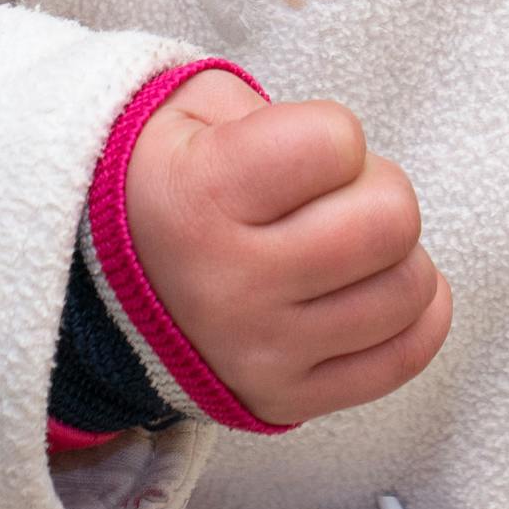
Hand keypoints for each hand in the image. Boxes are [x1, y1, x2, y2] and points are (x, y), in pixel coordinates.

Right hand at [121, 68, 452, 428]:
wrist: (95, 289)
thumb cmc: (167, 184)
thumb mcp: (190, 112)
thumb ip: (266, 108)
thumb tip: (340, 150)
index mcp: (198, 199)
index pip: (337, 142)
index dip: (332, 134)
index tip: (298, 150)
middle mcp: (229, 286)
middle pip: (391, 221)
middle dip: (377, 190)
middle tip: (333, 198)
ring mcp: (259, 353)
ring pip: (408, 291)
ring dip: (395, 256)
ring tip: (344, 246)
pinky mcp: (284, 399)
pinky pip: (403, 357)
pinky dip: (414, 316)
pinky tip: (373, 287)